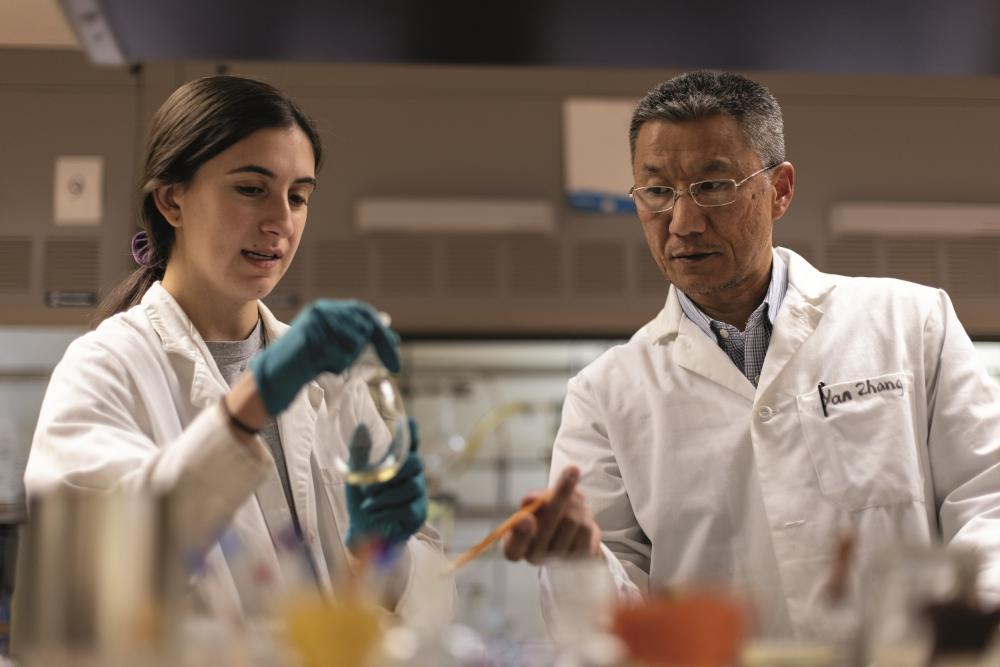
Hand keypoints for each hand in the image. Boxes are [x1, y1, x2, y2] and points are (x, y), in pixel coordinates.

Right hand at [250, 299, 399, 415]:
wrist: (278, 373)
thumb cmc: (309, 361)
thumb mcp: (338, 346)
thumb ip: (358, 333)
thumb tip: (385, 321)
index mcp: (330, 309)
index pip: (365, 314)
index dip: (383, 336)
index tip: (396, 360)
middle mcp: (323, 308)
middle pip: (365, 327)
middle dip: (371, 348)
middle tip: (368, 364)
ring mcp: (315, 319)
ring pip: (355, 342)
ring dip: (346, 359)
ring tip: (325, 362)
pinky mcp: (310, 333)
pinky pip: (340, 354)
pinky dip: (335, 365)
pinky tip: (319, 365)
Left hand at [345, 418, 427, 548]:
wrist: (363, 534)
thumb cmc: (362, 501)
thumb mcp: (355, 476)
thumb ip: (359, 453)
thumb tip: (361, 426)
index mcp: (399, 463)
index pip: (410, 443)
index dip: (412, 432)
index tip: (409, 421)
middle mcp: (413, 476)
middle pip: (416, 463)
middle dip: (393, 472)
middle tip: (368, 487)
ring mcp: (418, 495)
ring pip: (411, 486)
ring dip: (385, 496)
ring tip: (367, 504)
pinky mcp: (418, 515)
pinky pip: (407, 507)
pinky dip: (386, 511)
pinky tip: (375, 515)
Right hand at [502, 466, 600, 563]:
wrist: (567, 541)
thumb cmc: (542, 521)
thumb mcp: (530, 509)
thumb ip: (531, 503)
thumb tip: (532, 499)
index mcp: (514, 548)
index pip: (513, 547)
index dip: (520, 534)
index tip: (525, 517)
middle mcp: (535, 558)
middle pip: (548, 526)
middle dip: (561, 493)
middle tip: (572, 469)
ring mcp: (560, 561)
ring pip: (571, 521)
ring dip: (574, 501)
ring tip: (572, 497)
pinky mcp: (581, 558)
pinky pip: (587, 529)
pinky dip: (584, 512)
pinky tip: (580, 510)